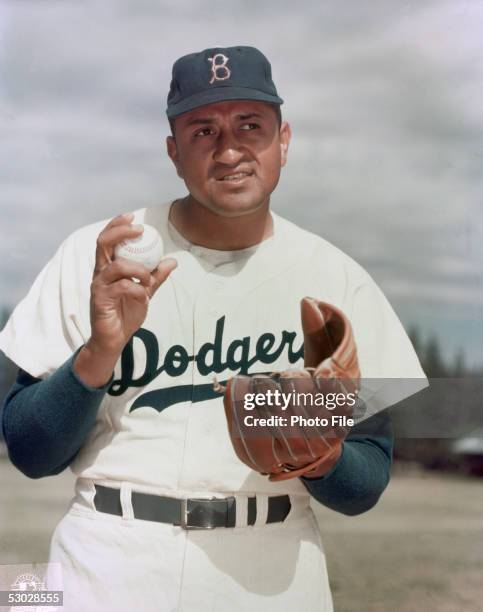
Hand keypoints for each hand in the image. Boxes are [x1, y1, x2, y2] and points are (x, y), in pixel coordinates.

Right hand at [74, 213, 176, 386]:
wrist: (115, 338)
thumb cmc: (126, 312)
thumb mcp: (145, 291)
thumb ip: (156, 276)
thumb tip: (172, 260)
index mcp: (108, 267)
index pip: (107, 239)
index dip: (117, 225)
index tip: (132, 217)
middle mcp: (100, 273)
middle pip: (103, 243)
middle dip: (120, 232)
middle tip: (138, 230)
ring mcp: (99, 286)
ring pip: (116, 266)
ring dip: (137, 268)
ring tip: (148, 277)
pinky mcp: (100, 300)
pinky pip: (122, 287)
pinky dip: (138, 289)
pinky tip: (144, 296)